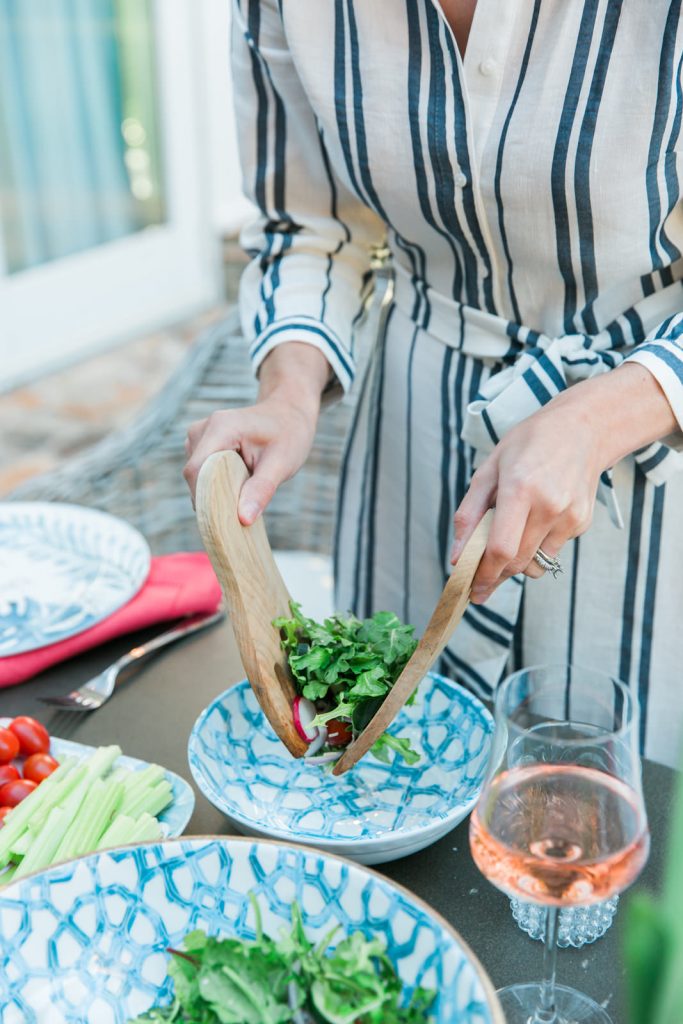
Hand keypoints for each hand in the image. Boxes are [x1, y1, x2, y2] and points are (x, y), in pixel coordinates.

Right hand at [183, 342, 328, 523]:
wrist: (289, 414)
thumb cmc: (288, 436)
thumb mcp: (281, 464)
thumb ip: (261, 490)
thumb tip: (243, 520)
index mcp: (221, 428)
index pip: (197, 471)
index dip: (204, 498)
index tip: (222, 521)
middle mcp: (203, 428)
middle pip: (195, 474)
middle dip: (212, 497)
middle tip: (239, 513)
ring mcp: (199, 434)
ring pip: (196, 475)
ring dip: (214, 489)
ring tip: (244, 491)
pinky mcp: (201, 443)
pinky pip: (200, 471)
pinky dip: (215, 482)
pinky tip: (238, 482)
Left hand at [450, 363, 676, 603]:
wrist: (583, 429)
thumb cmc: (529, 444)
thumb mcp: (489, 469)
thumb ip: (469, 514)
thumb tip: (457, 557)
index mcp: (520, 489)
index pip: (500, 548)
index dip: (484, 574)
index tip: (471, 589)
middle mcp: (548, 505)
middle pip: (517, 562)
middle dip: (495, 576)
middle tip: (480, 581)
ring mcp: (569, 515)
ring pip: (536, 563)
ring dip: (516, 563)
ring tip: (509, 540)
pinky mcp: (582, 522)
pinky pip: (552, 550)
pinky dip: (537, 546)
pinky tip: (537, 519)